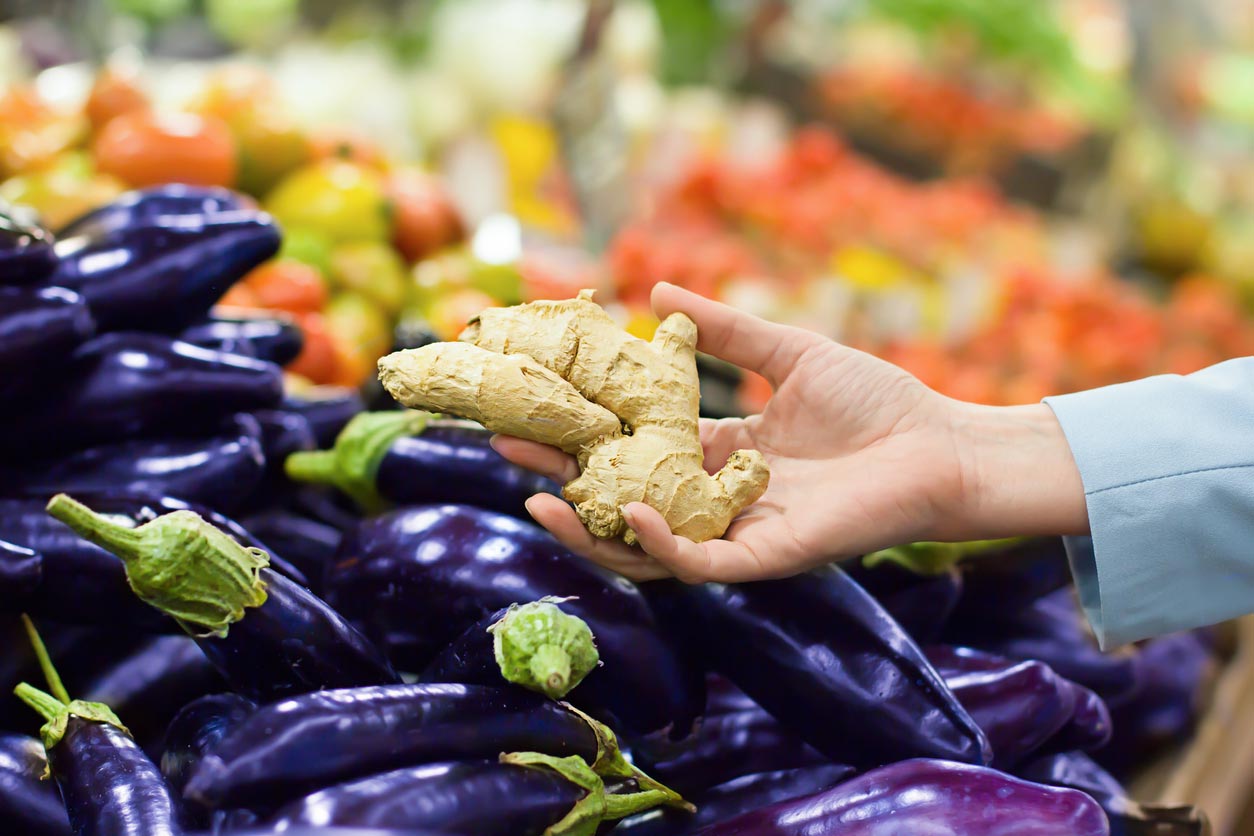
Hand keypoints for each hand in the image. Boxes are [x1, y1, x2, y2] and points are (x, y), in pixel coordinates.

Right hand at [492, 283, 1087, 583]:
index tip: (528, 399)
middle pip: (621, 496)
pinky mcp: (768, 556)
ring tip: (538, 497)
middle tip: (505, 445)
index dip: (580, 427)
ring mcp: (736, 531)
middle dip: (562, 476)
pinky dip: (662, 543)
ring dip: (590, 528)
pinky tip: (629, 512)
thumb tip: (651, 286)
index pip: (629, 444)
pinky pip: (701, 562)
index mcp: (713, 451)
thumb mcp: (786, 350)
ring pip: (646, 546)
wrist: (942, 444)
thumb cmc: (875, 401)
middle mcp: (713, 497)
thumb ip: (723, 328)